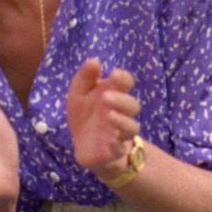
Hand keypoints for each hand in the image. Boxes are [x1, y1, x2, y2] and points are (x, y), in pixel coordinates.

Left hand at [65, 58, 140, 175]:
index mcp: (113, 94)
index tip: (114, 74)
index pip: (125, 83)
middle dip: (121, 100)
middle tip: (106, 97)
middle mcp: (120, 113)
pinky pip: (120, 148)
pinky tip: (109, 139)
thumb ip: (85, 78)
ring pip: (131, 127)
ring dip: (122, 121)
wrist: (84, 146)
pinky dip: (117, 144)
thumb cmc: (84, 116)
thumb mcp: (78, 94)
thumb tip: (95, 60)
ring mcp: (120, 133)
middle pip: (132, 105)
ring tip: (109, 116)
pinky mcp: (114, 150)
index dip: (123, 79)